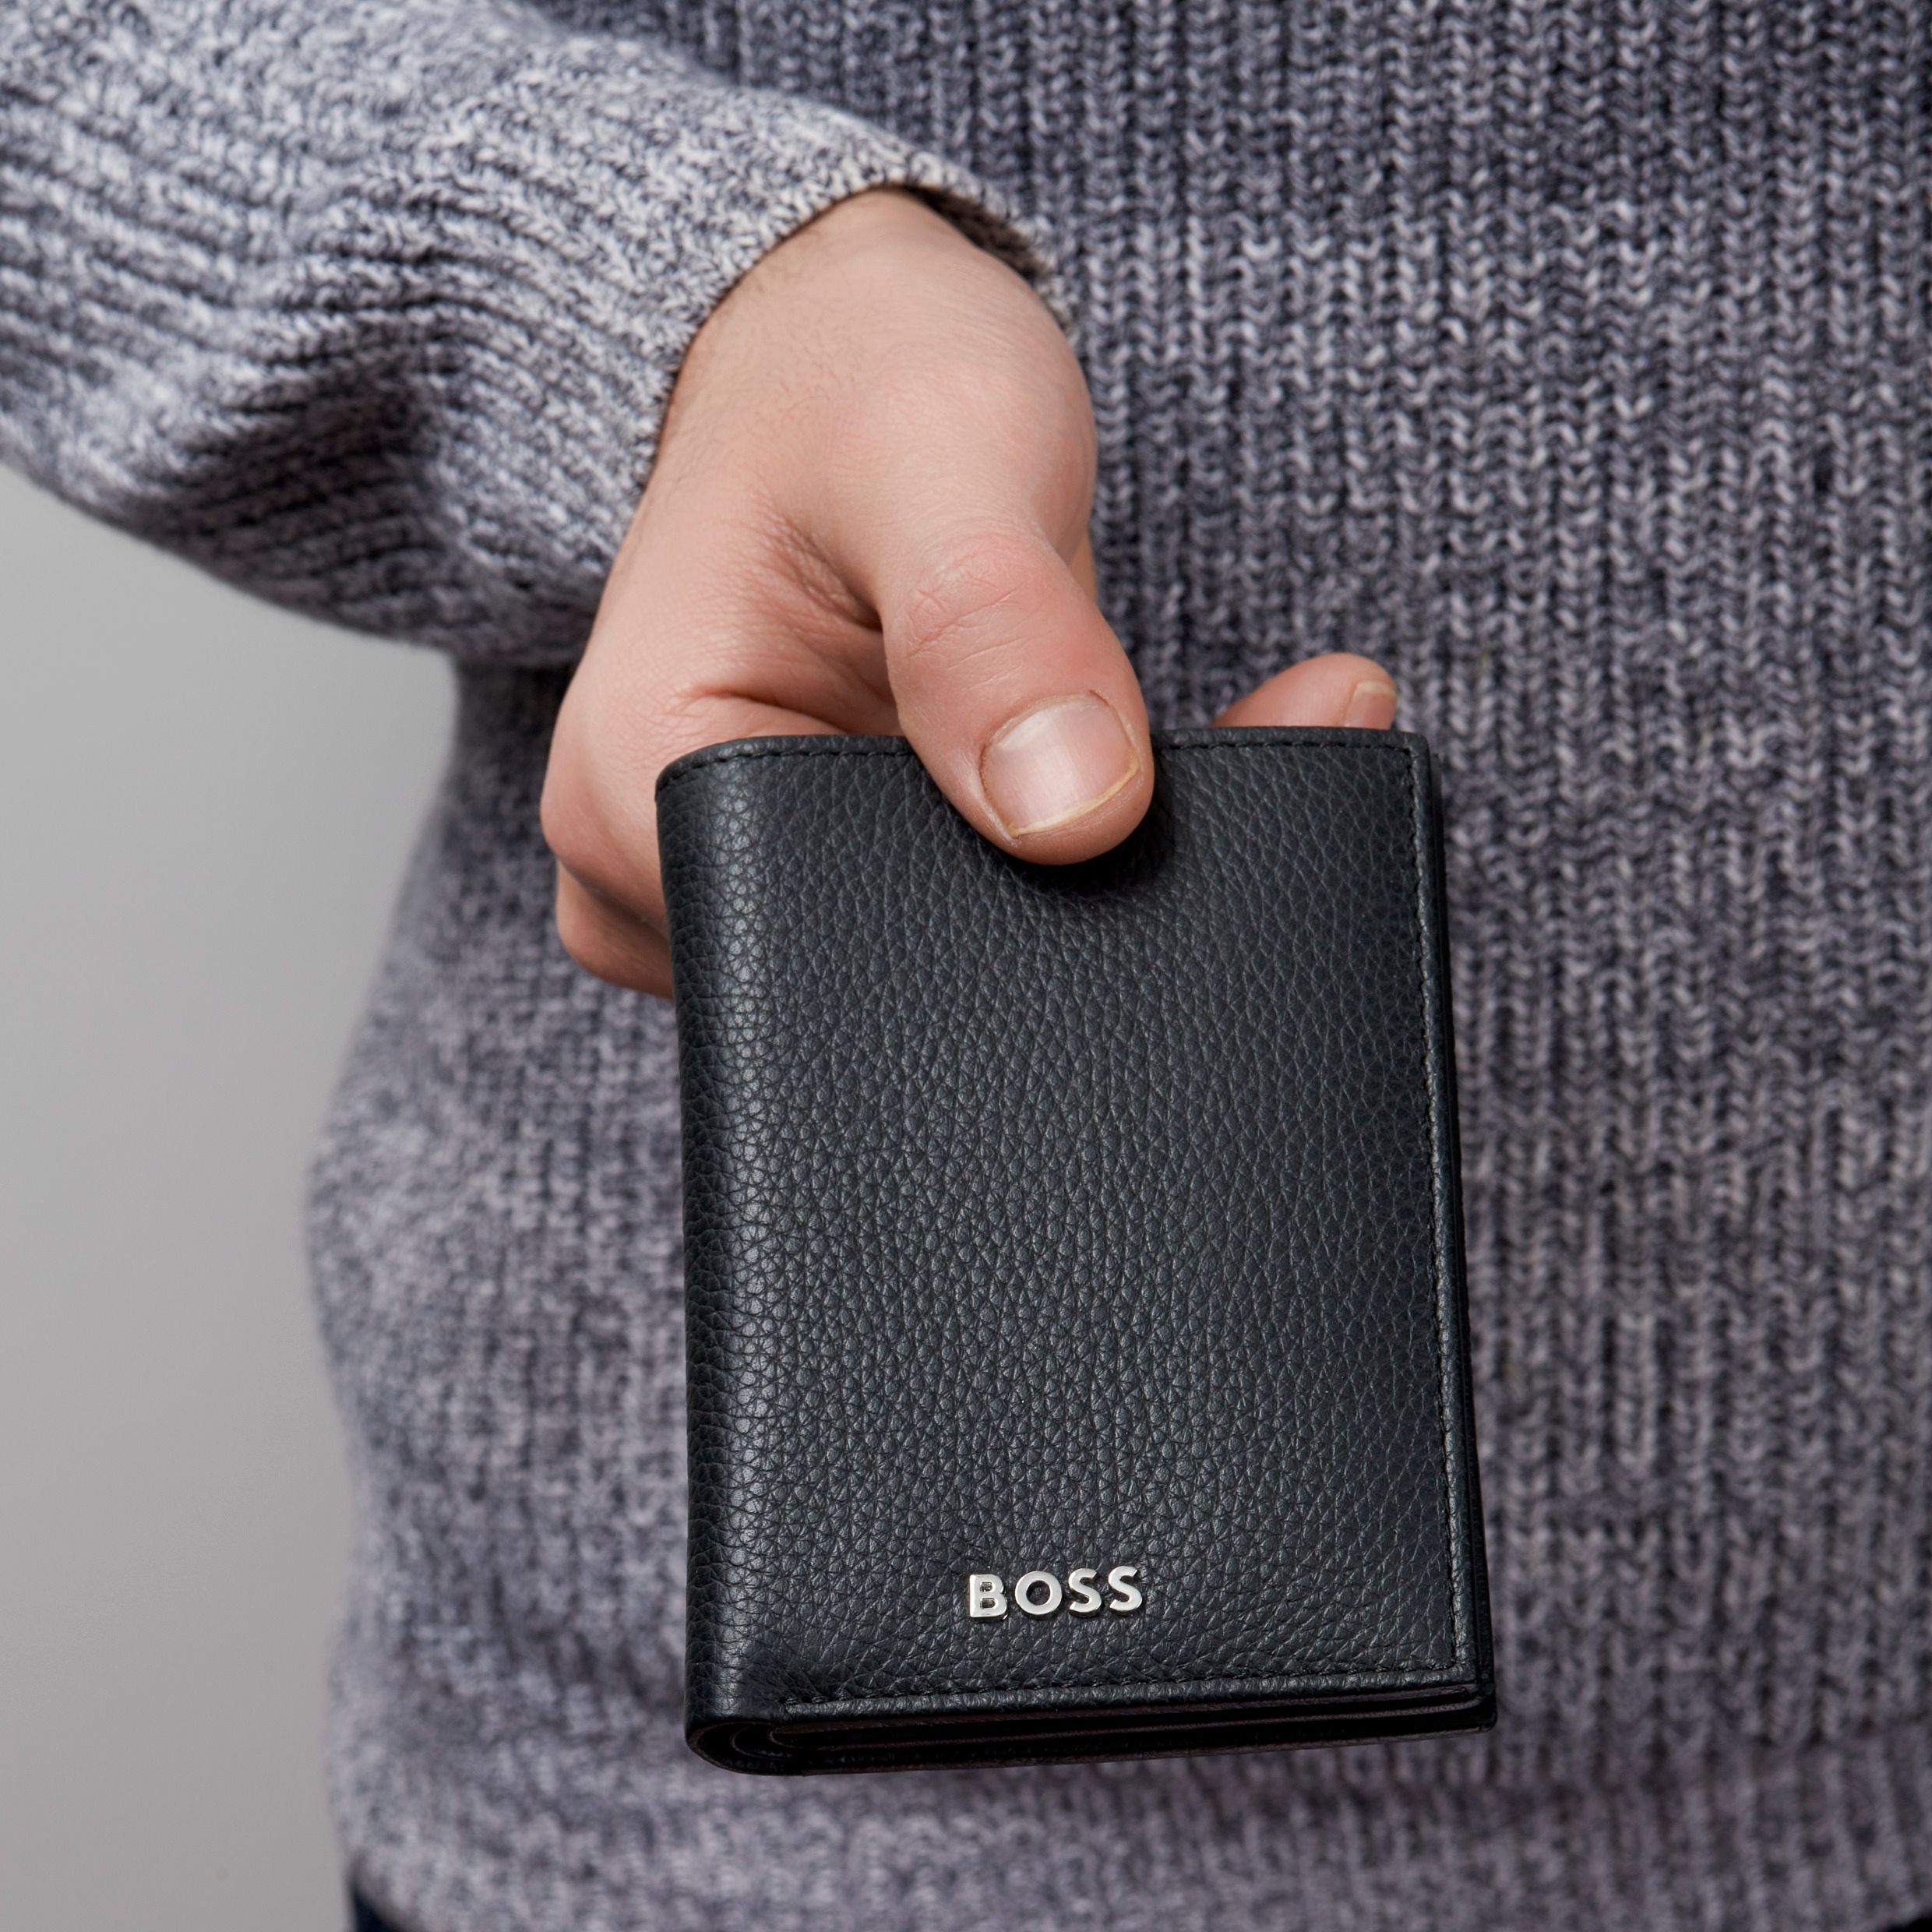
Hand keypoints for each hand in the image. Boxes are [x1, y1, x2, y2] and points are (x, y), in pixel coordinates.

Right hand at [541, 188, 1397, 995]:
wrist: (842, 352)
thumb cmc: (855, 373)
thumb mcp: (934, 454)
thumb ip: (991, 623)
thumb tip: (1069, 814)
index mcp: (634, 791)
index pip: (829, 954)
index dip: (1002, 911)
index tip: (1128, 819)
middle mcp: (669, 867)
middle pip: (895, 978)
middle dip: (1054, 902)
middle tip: (1167, 778)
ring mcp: (752, 880)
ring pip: (945, 955)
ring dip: (1076, 878)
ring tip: (1145, 757)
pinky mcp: (827, 867)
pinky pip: (962, 911)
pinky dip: (1061, 858)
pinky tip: (1124, 776)